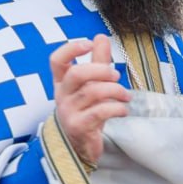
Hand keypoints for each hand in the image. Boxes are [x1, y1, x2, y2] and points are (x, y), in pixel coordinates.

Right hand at [51, 35, 130, 162]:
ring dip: (116, 90)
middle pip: (77, 74)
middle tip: (116, 76)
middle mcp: (61, 96)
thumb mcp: (90, 85)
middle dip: (101, 70)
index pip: (56, 61)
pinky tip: (123, 110)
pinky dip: (117, 108)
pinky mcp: (79, 127)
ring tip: (126, 96)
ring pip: (92, 92)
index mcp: (62, 83)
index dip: (71, 49)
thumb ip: (97, 62)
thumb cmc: (86, 111)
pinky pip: (100, 112)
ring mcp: (68, 112)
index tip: (89, 44)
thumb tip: (100, 37)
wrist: (80, 146)